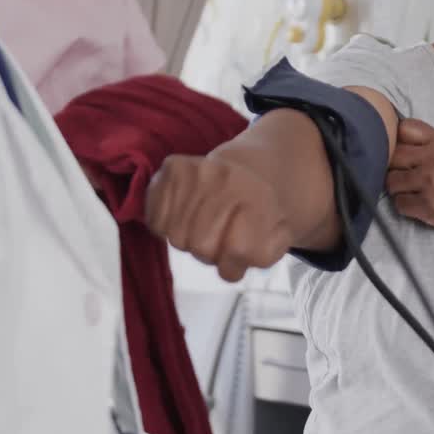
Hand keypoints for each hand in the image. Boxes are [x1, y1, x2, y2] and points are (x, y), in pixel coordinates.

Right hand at [144, 154, 291, 281]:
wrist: (251, 170)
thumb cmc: (259, 213)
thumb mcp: (277, 237)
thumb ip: (263, 255)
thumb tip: (232, 266)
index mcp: (260, 199)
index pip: (238, 249)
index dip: (234, 265)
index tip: (237, 256)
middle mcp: (229, 179)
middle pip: (202, 247)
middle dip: (210, 254)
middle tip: (219, 240)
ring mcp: (199, 170)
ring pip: (177, 237)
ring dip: (188, 241)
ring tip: (203, 227)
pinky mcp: (172, 167)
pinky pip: (156, 220)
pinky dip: (166, 226)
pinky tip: (183, 216)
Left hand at [386, 119, 433, 248]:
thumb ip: (431, 140)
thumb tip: (398, 134)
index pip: (404, 128)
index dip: (399, 138)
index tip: (402, 148)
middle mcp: (433, 160)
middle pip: (392, 156)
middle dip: (395, 165)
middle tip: (403, 172)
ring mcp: (428, 185)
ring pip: (391, 182)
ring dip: (398, 187)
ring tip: (410, 189)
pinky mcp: (426, 208)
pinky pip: (399, 204)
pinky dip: (405, 205)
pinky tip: (417, 203)